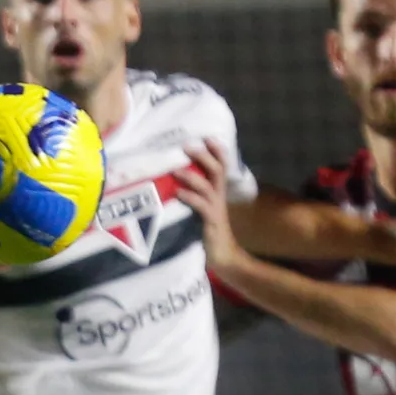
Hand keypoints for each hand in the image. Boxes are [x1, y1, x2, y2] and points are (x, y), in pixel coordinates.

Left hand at [171, 140, 243, 269]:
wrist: (223, 257)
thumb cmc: (208, 232)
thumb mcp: (202, 209)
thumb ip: (194, 194)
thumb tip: (172, 179)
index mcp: (218, 192)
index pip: (222, 165)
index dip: (217, 151)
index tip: (206, 137)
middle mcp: (219, 197)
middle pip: (217, 170)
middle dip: (204, 156)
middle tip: (187, 146)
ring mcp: (216, 210)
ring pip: (208, 186)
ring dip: (192, 176)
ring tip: (177, 170)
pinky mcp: (211, 223)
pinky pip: (202, 207)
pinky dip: (190, 197)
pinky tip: (178, 193)